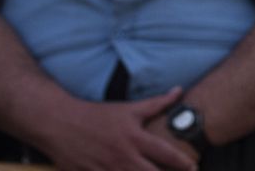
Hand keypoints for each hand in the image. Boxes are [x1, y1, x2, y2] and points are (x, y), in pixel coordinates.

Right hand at [39, 88, 199, 170]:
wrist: (59, 122)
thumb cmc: (97, 115)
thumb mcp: (129, 109)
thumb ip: (157, 104)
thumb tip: (179, 91)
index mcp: (134, 138)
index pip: (166, 154)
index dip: (183, 163)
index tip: (195, 167)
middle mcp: (123, 156)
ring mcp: (106, 169)